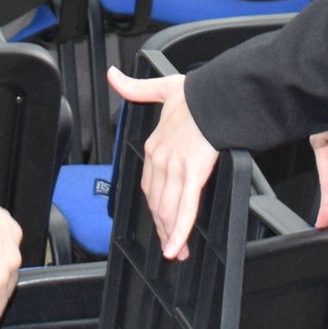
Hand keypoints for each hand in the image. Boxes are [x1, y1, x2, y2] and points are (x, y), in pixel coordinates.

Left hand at [107, 70, 219, 259]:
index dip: (152, 204)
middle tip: (167, 244)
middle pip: (156, 202)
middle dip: (161, 226)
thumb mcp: (159, 88)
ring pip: (168, 209)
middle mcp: (160, 161)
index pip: (148, 184)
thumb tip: (113, 76)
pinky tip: (176, 247)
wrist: (214, 96)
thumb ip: (134, 88)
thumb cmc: (194, 94)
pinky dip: (179, 230)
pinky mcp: (193, 175)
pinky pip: (185, 209)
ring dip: (170, 234)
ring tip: (176, 252)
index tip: (158, 217)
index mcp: (154, 146)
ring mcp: (175, 170)